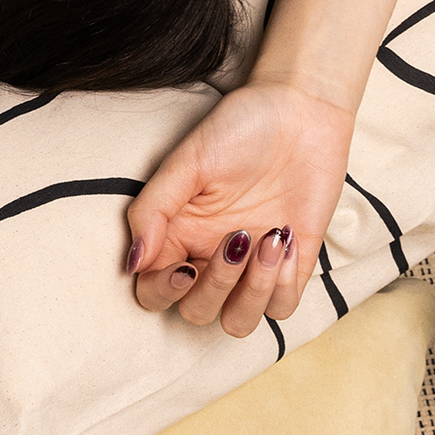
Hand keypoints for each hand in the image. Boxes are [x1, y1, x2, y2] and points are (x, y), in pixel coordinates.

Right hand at [123, 75, 354, 336]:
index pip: (153, 291)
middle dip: (217, 286)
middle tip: (237, 239)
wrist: (302, 112)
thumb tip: (133, 262)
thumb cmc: (240, 129)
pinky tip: (286, 240)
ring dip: (252, 292)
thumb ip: (153, 211)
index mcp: (178, 234)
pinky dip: (283, 286)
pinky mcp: (291, 265)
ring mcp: (251, 266)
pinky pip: (282, 308)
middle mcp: (210, 256)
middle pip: (197, 313)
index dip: (164, 291)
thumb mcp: (187, 162)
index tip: (185, 266)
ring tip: (268, 240)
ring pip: (239, 322)